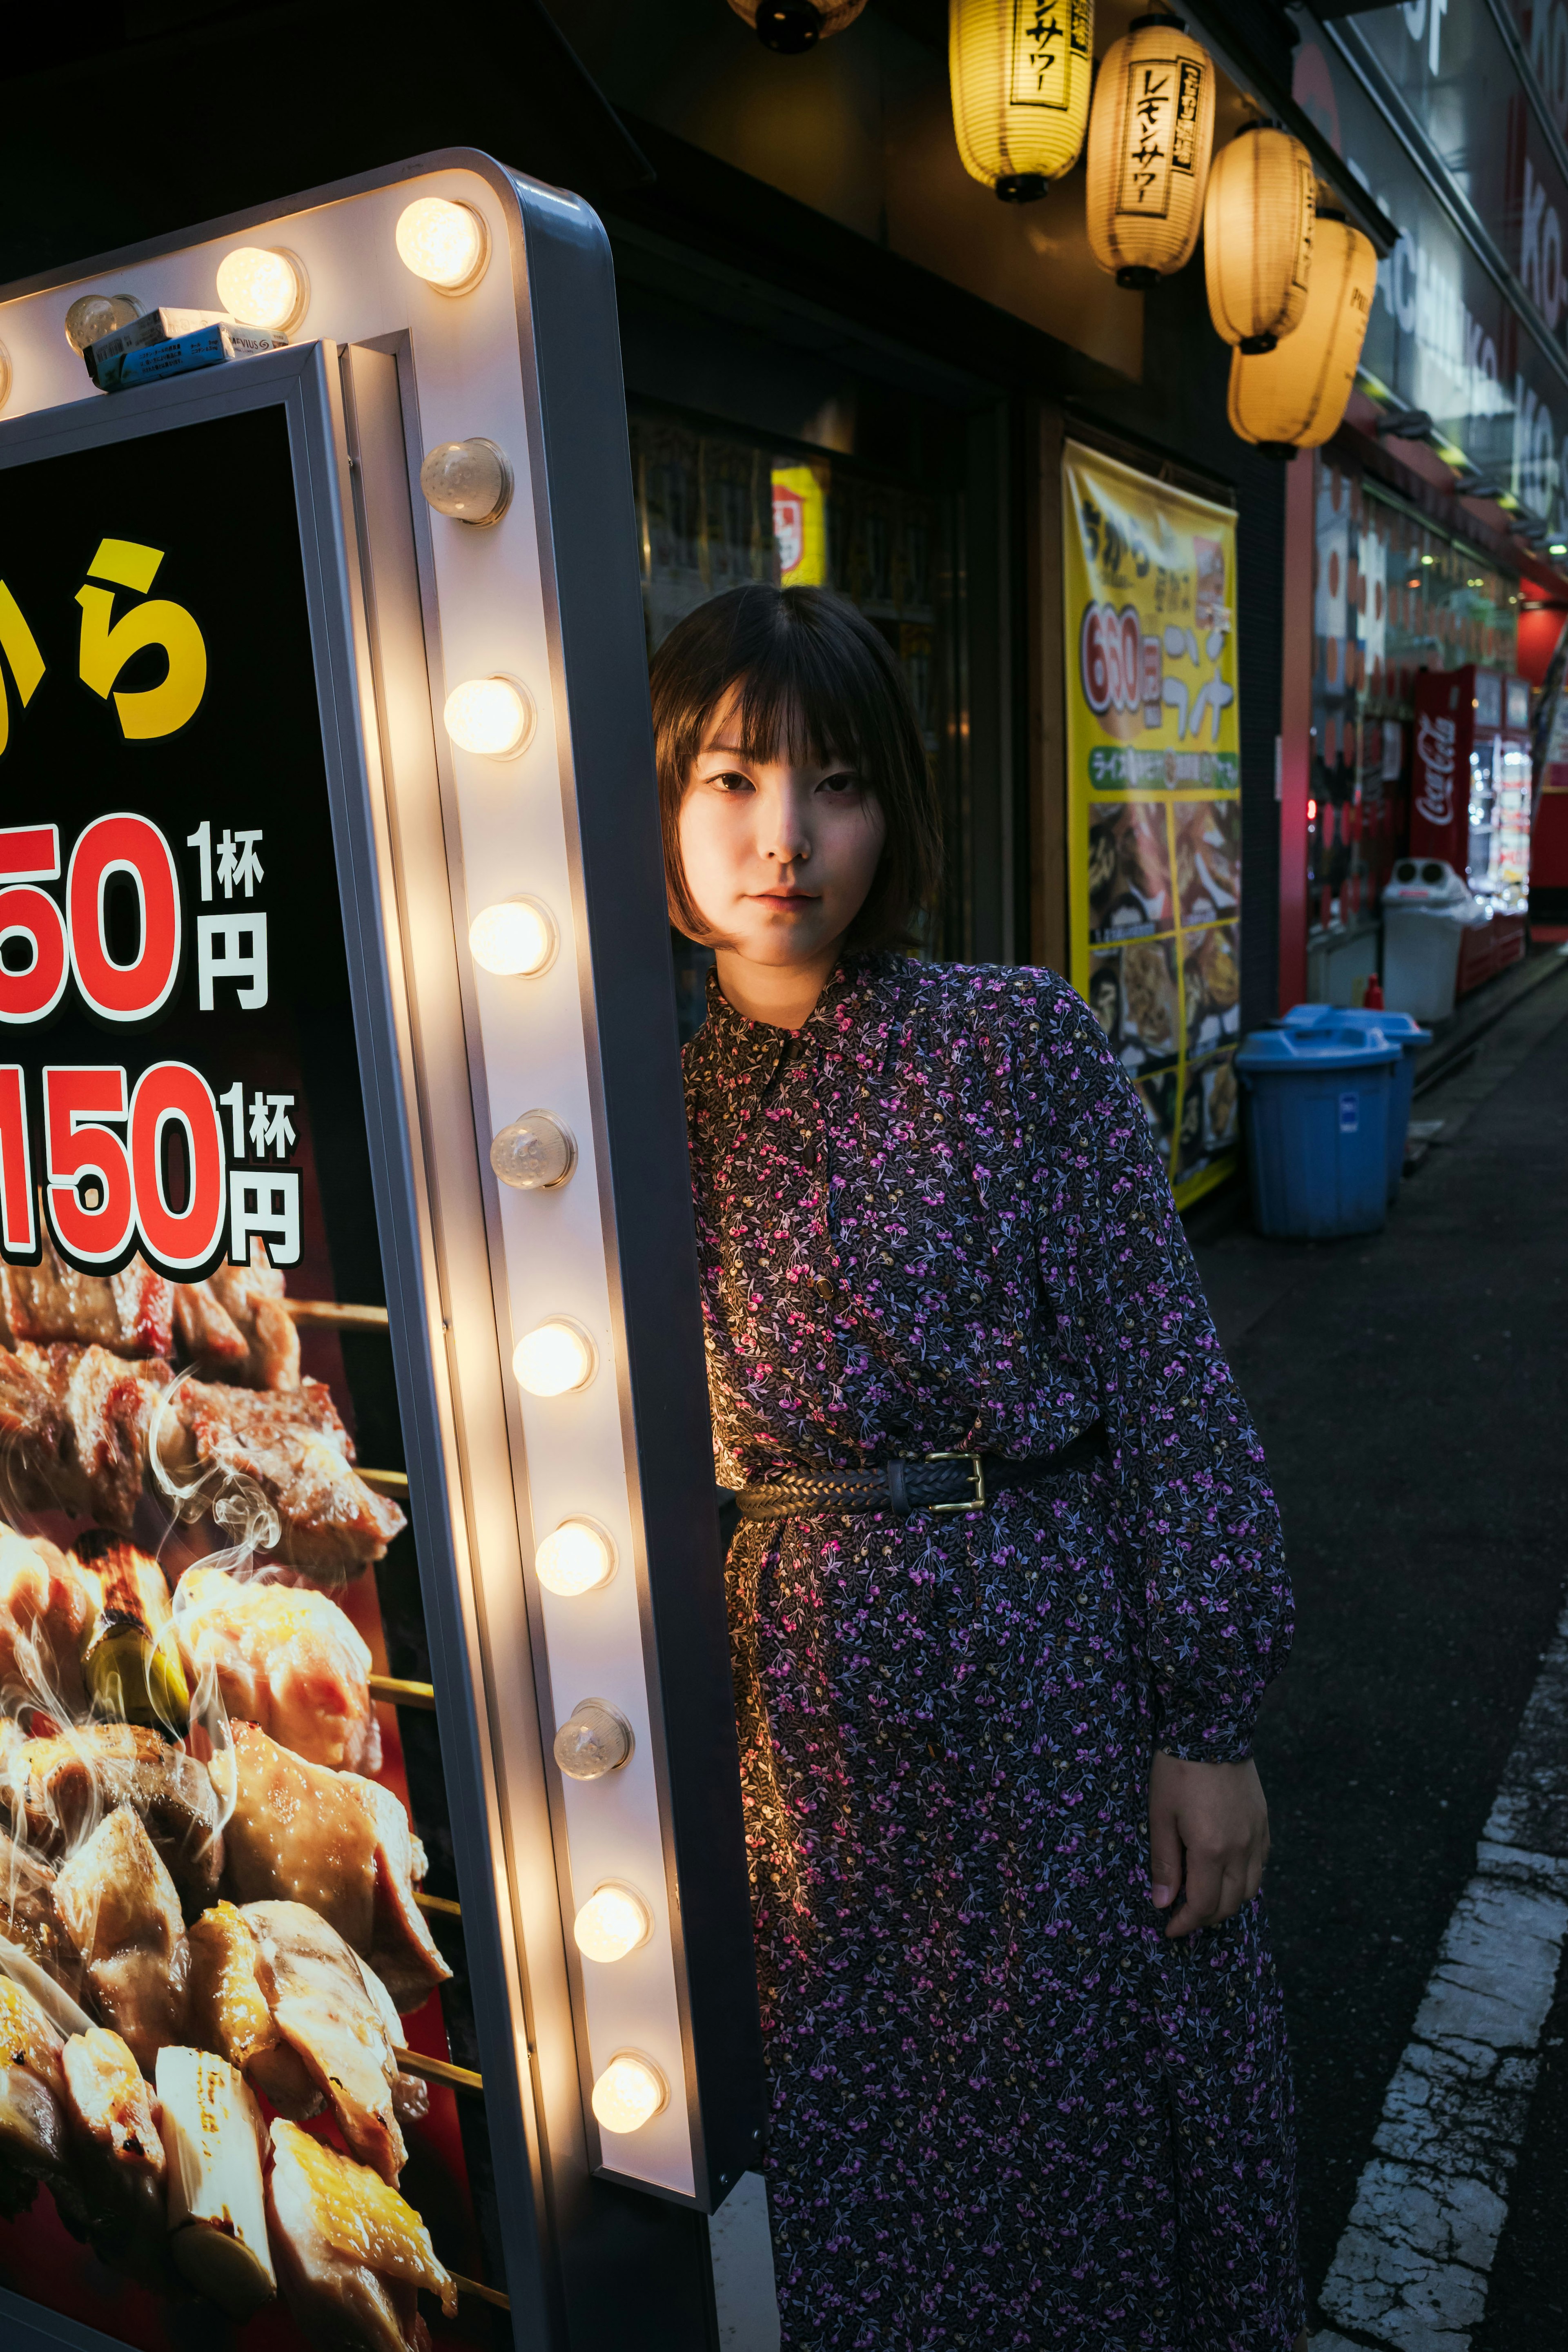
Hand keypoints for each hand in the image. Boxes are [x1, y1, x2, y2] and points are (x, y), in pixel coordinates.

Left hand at [1147, 1749, 1269, 1938]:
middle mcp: (1241, 1849)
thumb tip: (1163, 1903)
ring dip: (1227, 1902)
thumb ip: (1164, 1863)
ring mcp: (1257, 1836)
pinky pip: (1261, 1865)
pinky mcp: (1264, 1823)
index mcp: (1211, 1850)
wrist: (1210, 1729)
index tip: (1170, 1928)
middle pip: (1230, 1903)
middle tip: (1184, 1917)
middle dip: (1206, 1918)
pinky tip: (1226, 1874)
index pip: (1203, 1905)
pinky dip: (1244, 1880)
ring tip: (1204, 1899)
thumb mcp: (1160, 1816)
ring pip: (1250, 1889)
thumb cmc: (1177, 1771)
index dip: (1185, 1923)